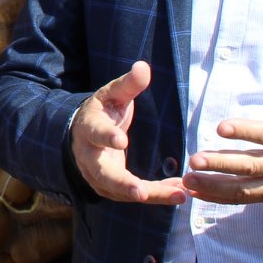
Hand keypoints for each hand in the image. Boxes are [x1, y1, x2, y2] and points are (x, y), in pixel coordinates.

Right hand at [70, 61, 186, 204]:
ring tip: (178, 194)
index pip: (96, 133)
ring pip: (123, 191)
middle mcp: (91, 158)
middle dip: (123, 184)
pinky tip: (180, 192)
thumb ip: (127, 84)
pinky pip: (136, 195)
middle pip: (105, 174)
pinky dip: (158, 195)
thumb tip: (143, 66)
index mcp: (89, 129)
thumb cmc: (101, 113)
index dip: (107, 137)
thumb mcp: (111, 95)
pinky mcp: (113, 190)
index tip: (122, 141)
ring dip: (151, 194)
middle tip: (141, 191)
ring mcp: (100, 178)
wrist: (82, 136)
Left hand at [183, 49, 262, 203]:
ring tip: (188, 179)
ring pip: (246, 189)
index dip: (246, 132)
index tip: (221, 128)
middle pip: (253, 167)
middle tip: (195, 159)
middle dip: (222, 164)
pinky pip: (246, 199)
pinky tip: (197, 192)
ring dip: (215, 186)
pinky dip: (220, 198)